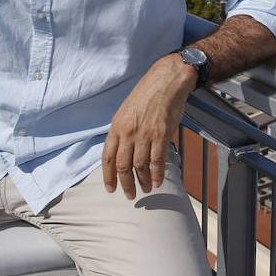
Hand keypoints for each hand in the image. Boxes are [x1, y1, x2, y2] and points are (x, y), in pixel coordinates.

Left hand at [102, 53, 196, 199]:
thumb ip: (123, 130)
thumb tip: (123, 150)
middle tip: (130, 195)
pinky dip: (157, 174)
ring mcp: (145, 134)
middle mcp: (128, 132)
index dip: (108, 176)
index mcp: (117, 126)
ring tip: (146, 189)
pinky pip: (157, 161)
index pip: (108, 157)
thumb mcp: (127, 110)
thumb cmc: (147, 93)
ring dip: (143, 181)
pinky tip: (157, 181)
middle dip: (126, 184)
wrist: (167, 80)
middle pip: (123, 166)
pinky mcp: (162, 135)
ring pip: (140, 166)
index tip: (111, 189)